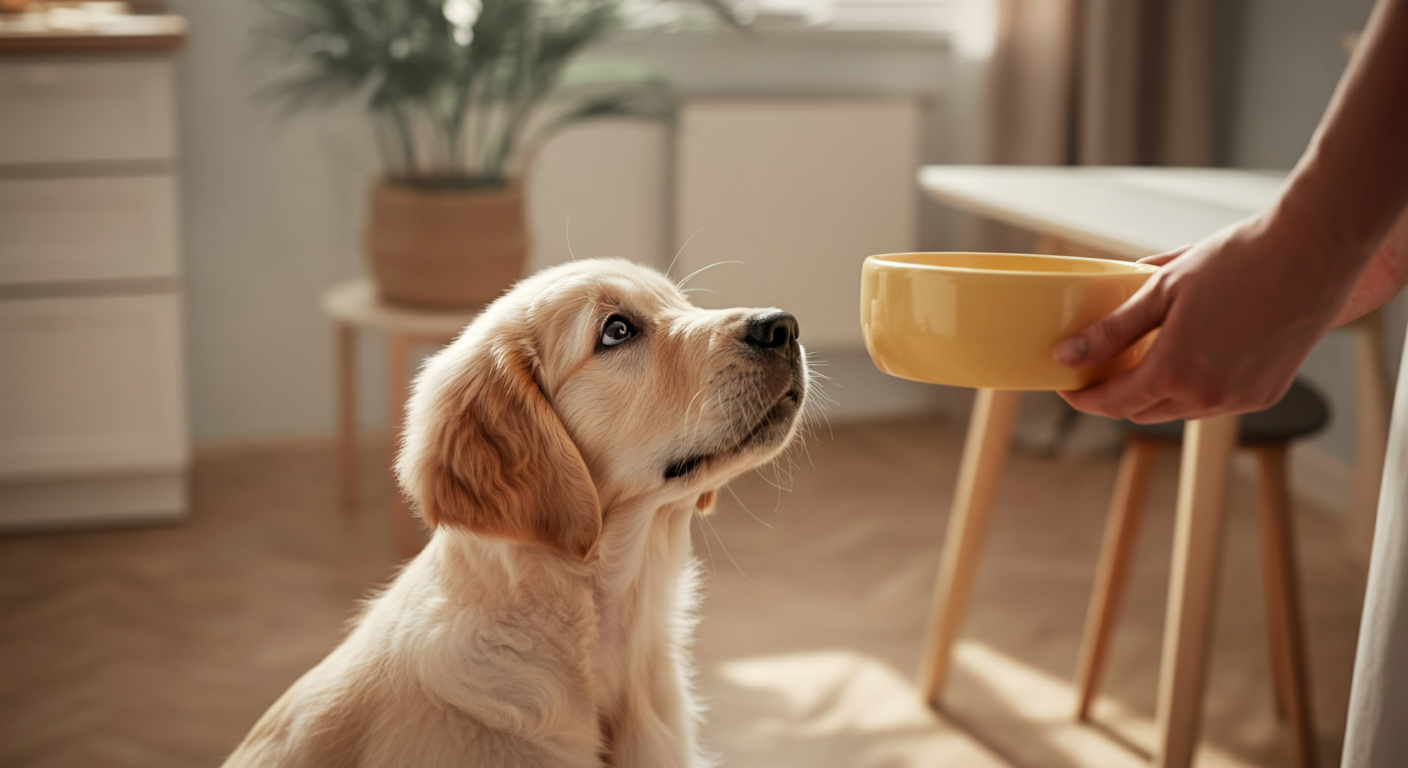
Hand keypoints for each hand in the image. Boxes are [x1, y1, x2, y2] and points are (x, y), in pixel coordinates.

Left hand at [1052, 208, 1361, 422]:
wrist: (1312, 253)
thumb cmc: (1237, 262)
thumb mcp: (1161, 290)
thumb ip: (1112, 330)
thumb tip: (1067, 355)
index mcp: (1176, 372)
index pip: (1114, 403)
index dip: (1085, 398)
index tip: (1068, 387)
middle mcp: (1209, 396)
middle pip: (1143, 411)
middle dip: (1117, 395)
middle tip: (1100, 369)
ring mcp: (1240, 399)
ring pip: (1179, 409)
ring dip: (1156, 393)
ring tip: (1145, 358)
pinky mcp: (1266, 394)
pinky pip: (1215, 403)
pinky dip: (1194, 388)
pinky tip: (1192, 357)